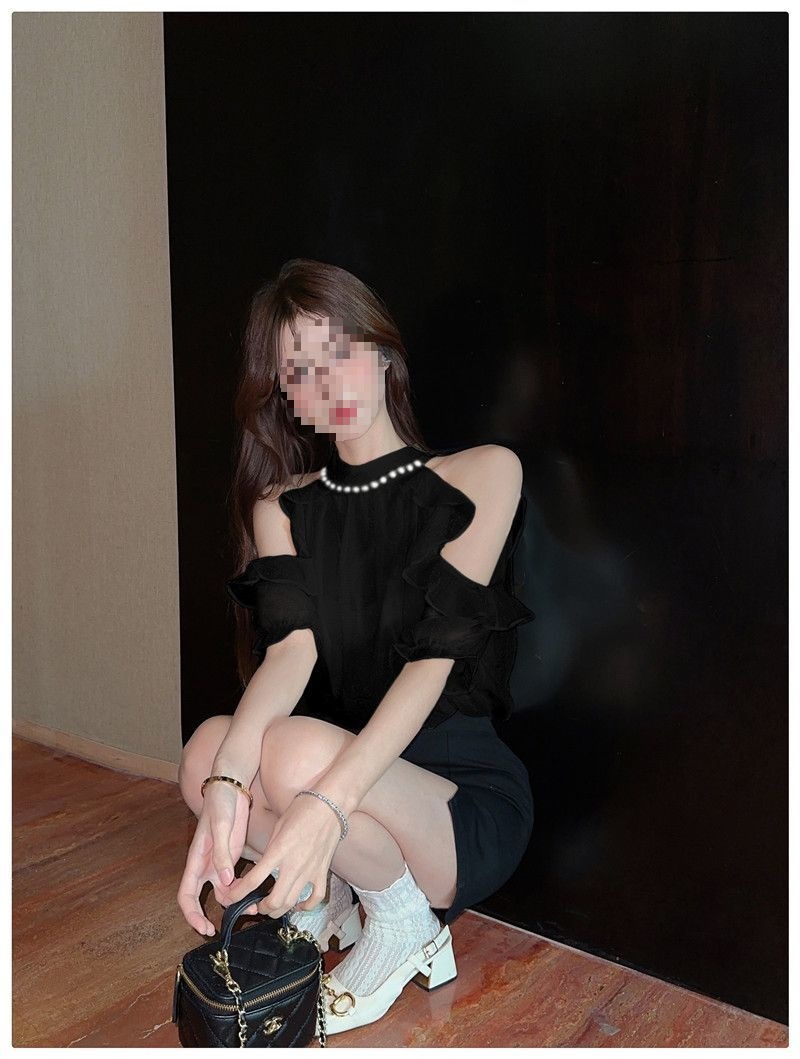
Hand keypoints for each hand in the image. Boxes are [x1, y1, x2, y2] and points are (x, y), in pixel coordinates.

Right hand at [176, 779, 252, 935]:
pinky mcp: (233, 858)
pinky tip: (256, 894)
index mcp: (196, 860)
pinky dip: (243, 890)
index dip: (191, 914)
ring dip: (234, 903)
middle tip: (224, 929)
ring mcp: (220, 863)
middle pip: (201, 900)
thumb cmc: (221, 804)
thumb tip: (226, 881)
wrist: (232, 788)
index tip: (204, 927)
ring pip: (223, 893)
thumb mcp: (221, 826)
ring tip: (252, 909)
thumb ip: (222, 854)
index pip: (186, 895)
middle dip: (210, 916)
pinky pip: (235, 881)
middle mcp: (206, 866)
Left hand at [225, 793, 342, 917]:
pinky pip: (315, 898)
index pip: (253, 880)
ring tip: (270, 907)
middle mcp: (293, 865)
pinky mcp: (322, 872)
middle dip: (259, 909)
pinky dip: (305, 906)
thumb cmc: (301, 810)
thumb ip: (269, 850)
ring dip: (277, 910)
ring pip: (291, 904)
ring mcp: (310, 871)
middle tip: (253, 906)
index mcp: (278, 851)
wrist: (330, 804)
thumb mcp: (278, 827)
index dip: (237, 894)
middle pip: (273, 901)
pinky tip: (297, 905)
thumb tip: (261, 868)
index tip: (229, 899)